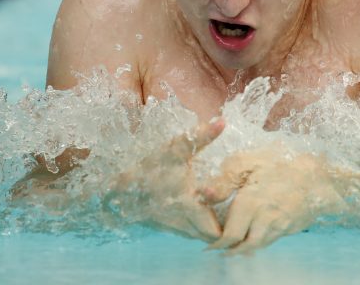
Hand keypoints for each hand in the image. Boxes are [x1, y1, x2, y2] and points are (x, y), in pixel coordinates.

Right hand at [106, 119, 224, 241]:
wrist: (120, 182)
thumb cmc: (152, 164)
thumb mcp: (177, 148)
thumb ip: (202, 136)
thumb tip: (223, 121)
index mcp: (189, 205)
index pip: (215, 232)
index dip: (230, 225)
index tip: (240, 212)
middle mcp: (182, 222)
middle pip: (211, 238)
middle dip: (224, 228)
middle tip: (236, 212)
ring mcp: (174, 227)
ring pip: (200, 237)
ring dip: (211, 228)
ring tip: (224, 212)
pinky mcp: (167, 226)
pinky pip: (189, 233)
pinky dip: (199, 227)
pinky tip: (204, 211)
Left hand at [202, 145, 346, 253]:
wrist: (316, 172)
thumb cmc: (278, 162)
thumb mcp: (247, 162)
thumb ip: (224, 180)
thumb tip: (203, 193)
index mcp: (250, 202)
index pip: (230, 235)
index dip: (218, 244)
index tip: (209, 246)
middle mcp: (265, 219)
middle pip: (243, 245)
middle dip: (230, 250)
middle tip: (219, 249)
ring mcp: (279, 225)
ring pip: (257, 246)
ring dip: (244, 249)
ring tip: (233, 247)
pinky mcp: (290, 227)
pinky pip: (270, 240)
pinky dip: (258, 242)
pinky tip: (252, 236)